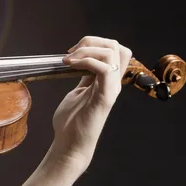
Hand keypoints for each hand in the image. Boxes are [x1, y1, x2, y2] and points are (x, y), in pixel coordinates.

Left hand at [51, 36, 131, 171]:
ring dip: (87, 50)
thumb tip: (80, 62)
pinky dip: (85, 61)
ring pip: (112, 53)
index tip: (72, 52)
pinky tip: (70, 66)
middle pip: (117, 46)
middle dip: (91, 41)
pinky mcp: (104, 97)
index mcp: (107, 80)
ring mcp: (110, 89)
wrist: (69, 143)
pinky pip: (103, 69)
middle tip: (71, 53)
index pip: (116, 50)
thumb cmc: (72, 121)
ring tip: (68, 60)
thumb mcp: (78, 92)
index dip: (95, 43)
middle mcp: (113, 83)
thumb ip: (85, 78)